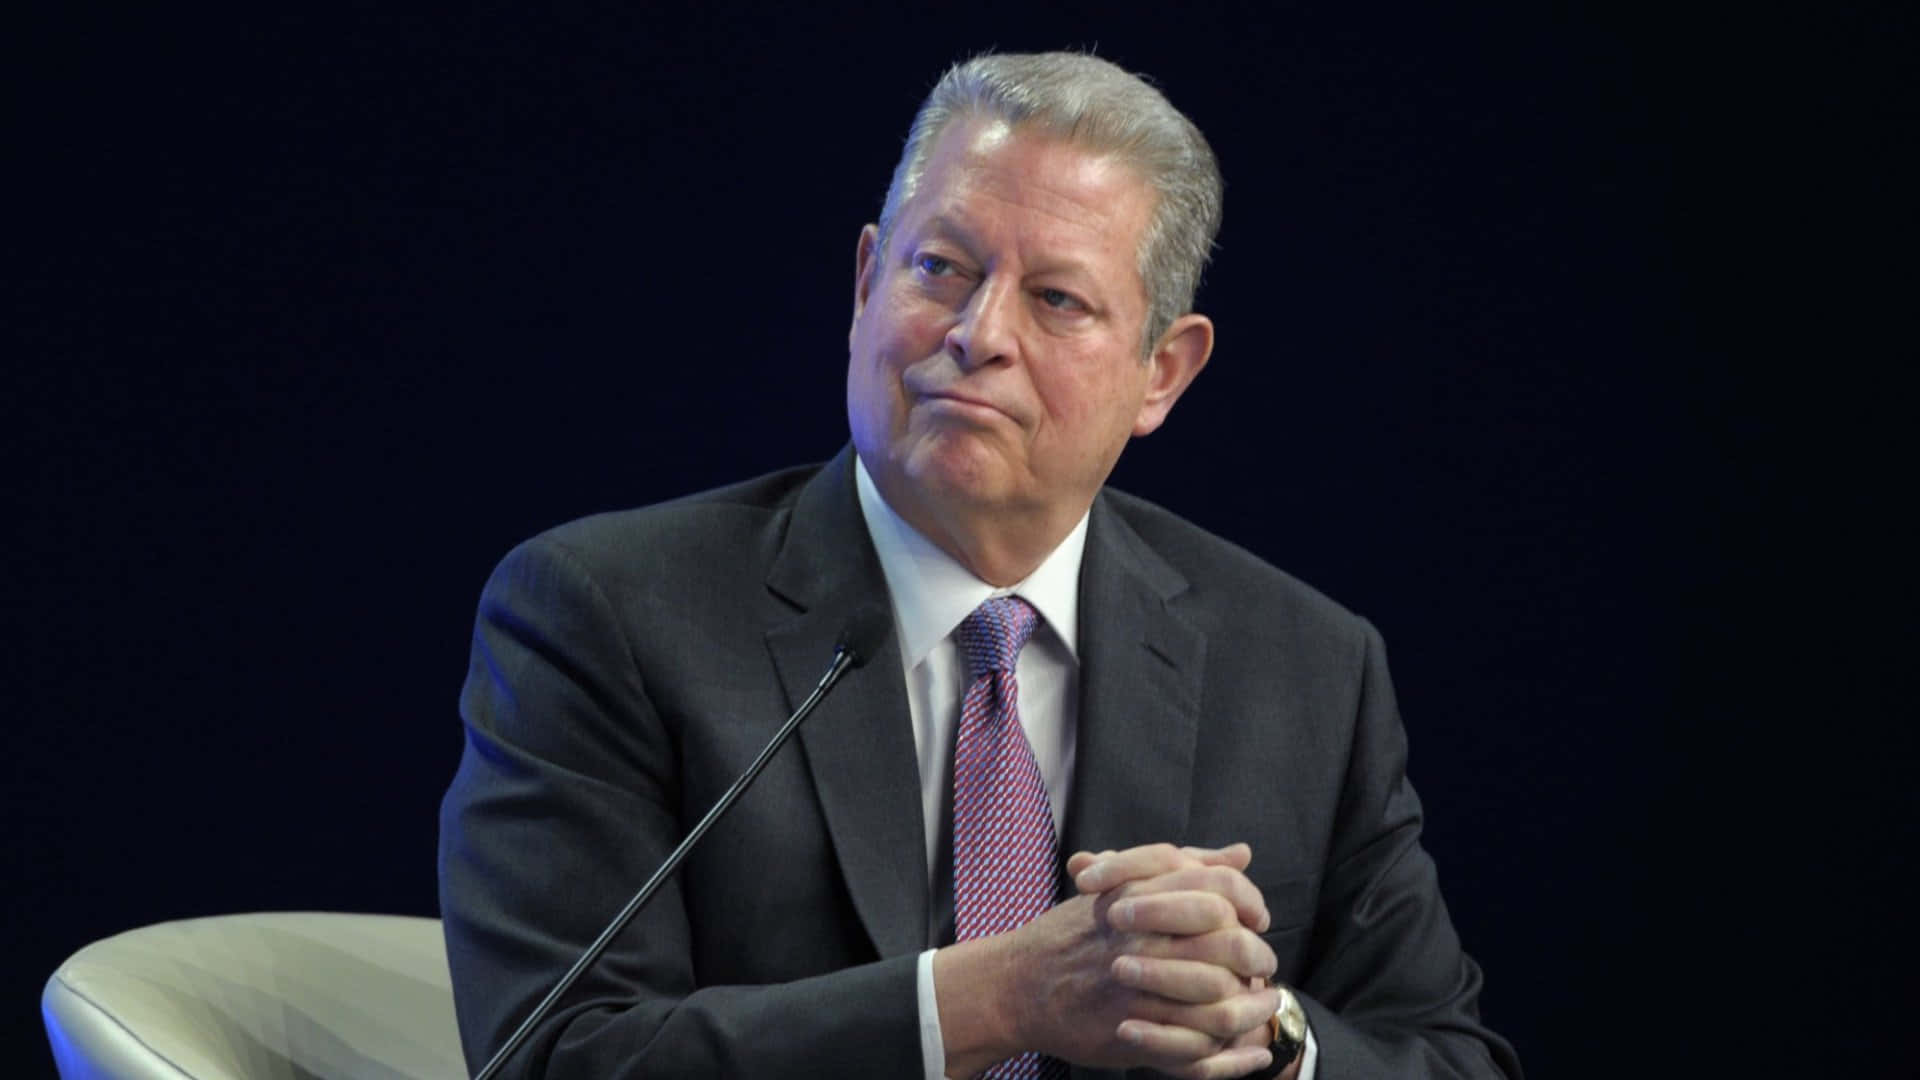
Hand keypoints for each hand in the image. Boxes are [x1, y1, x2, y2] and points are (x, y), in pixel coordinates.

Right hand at [935, 843, 1279, 1079]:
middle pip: (1229, 944)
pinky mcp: (1132, 1029)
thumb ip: (1185, 867)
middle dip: (1257, 957)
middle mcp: (1142, 936)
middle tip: (1265, 967)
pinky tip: (1248, 1048)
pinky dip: (1231, 1052)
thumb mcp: (1121, 884)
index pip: (1219, 890)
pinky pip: (1196, 1044)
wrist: (1017, 984)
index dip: (1249, 904)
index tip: (1256, 919)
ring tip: (1266, 1005)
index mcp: (1140, 894)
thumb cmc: (1073, 932)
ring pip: (1219, 999)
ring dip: (1252, 1007)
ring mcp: (1137, 985)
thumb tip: (1242, 854)